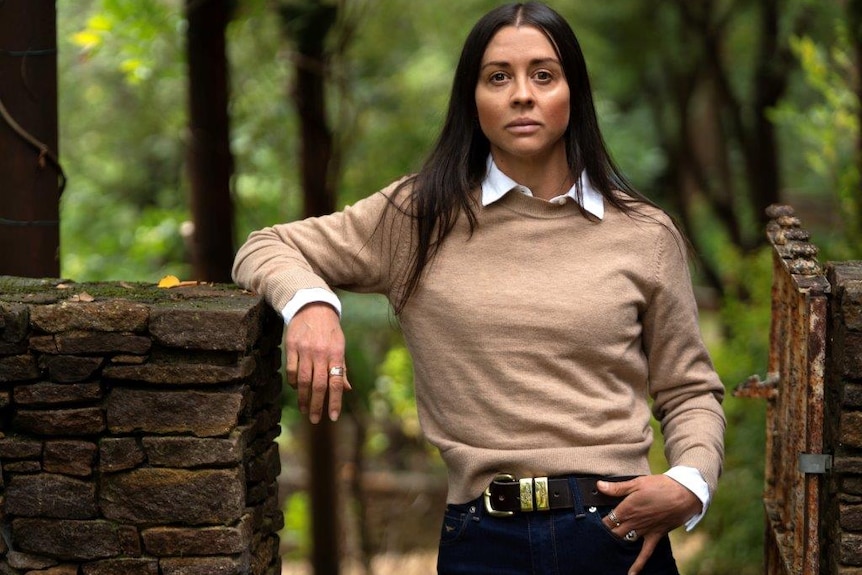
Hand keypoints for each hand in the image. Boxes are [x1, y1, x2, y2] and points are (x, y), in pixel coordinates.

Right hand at [284, 303, 350, 422]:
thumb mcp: (340, 345)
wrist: (312, 305)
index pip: (336, 382)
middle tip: (315, 419)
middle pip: (318, 385)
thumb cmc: (329, 329)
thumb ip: (341, 367)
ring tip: (304, 410)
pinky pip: (291, 370)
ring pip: (303, 380)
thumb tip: (347, 389)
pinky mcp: (291, 346)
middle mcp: (321, 353)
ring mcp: (305, 350)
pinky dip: (293, 383)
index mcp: (336, 353)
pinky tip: (296, 389)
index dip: (335, 401)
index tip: (333, 417)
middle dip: (316, 405)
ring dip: (303, 398)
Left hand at [598, 474, 700, 574]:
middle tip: (598, 534)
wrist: (684, 494)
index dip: (599, 522)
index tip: (592, 521)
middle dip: (606, 533)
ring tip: (608, 546)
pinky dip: (638, 564)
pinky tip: (632, 574)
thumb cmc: (660, 486)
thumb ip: (617, 488)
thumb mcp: (637, 483)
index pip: (607, 520)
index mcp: (627, 508)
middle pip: (614, 533)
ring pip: (626, 540)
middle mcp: (634, 522)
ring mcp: (644, 531)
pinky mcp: (656, 536)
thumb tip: (599, 486)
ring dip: (618, 542)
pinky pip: (646, 553)